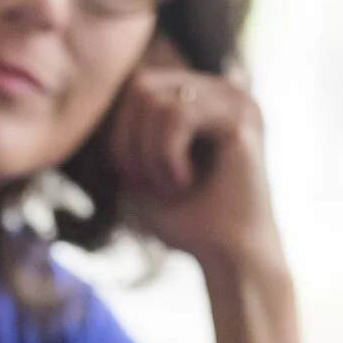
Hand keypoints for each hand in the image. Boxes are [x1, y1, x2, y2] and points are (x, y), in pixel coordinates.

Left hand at [107, 37, 282, 274]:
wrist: (229, 257)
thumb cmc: (187, 219)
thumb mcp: (140, 169)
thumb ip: (125, 131)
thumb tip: (100, 97)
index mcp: (201, 97)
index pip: (135, 85)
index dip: (119, 133)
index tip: (134, 179)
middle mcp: (220, 90)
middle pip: (140, 85)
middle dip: (130, 141)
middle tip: (148, 184)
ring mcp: (235, 99)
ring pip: (155, 100)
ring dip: (148, 154)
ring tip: (169, 186)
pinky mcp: (242, 116)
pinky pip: (177, 115)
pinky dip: (166, 155)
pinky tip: (184, 182)